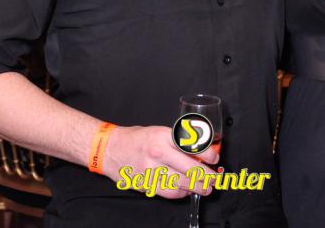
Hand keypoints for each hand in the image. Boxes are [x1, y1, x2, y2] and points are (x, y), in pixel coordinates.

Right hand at [101, 125, 218, 198]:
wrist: (109, 149)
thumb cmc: (136, 139)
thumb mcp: (158, 132)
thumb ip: (177, 141)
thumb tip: (200, 151)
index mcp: (162, 135)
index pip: (191, 145)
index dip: (207, 154)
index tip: (215, 158)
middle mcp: (158, 152)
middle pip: (190, 168)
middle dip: (207, 176)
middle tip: (215, 178)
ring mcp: (151, 170)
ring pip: (182, 183)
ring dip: (197, 187)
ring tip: (206, 188)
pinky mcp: (146, 184)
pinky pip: (169, 192)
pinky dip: (181, 192)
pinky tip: (186, 190)